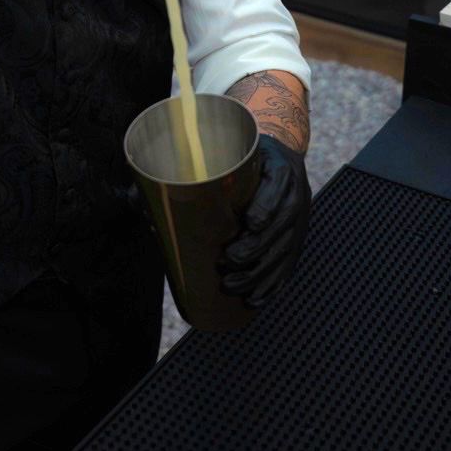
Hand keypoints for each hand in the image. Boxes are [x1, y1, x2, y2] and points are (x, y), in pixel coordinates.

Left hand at [218, 133, 309, 308]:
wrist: (284, 153)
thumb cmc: (249, 155)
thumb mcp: (236, 153)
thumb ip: (206, 173)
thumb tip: (151, 197)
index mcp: (280, 169)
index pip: (277, 189)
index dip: (264, 210)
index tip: (248, 225)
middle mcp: (295, 195)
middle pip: (280, 227)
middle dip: (254, 249)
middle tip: (226, 261)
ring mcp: (300, 220)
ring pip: (283, 252)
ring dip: (259, 274)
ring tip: (232, 285)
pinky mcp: (297, 238)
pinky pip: (288, 265)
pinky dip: (272, 284)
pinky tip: (255, 297)